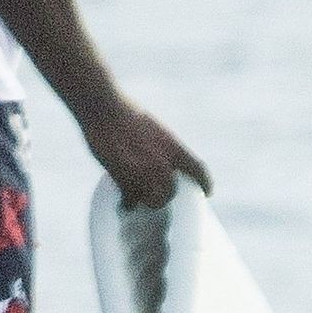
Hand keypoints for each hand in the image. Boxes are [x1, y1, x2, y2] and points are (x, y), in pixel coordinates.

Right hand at [83, 96, 211, 209]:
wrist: (104, 109)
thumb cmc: (125, 112)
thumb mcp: (152, 127)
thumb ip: (159, 146)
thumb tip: (159, 158)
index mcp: (172, 147)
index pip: (197, 171)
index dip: (205, 183)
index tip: (207, 192)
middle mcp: (161, 162)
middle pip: (171, 192)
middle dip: (167, 196)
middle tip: (162, 197)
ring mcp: (141, 172)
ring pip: (152, 200)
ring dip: (148, 202)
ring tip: (141, 201)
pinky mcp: (122, 177)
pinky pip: (130, 198)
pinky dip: (128, 202)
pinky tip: (125, 203)